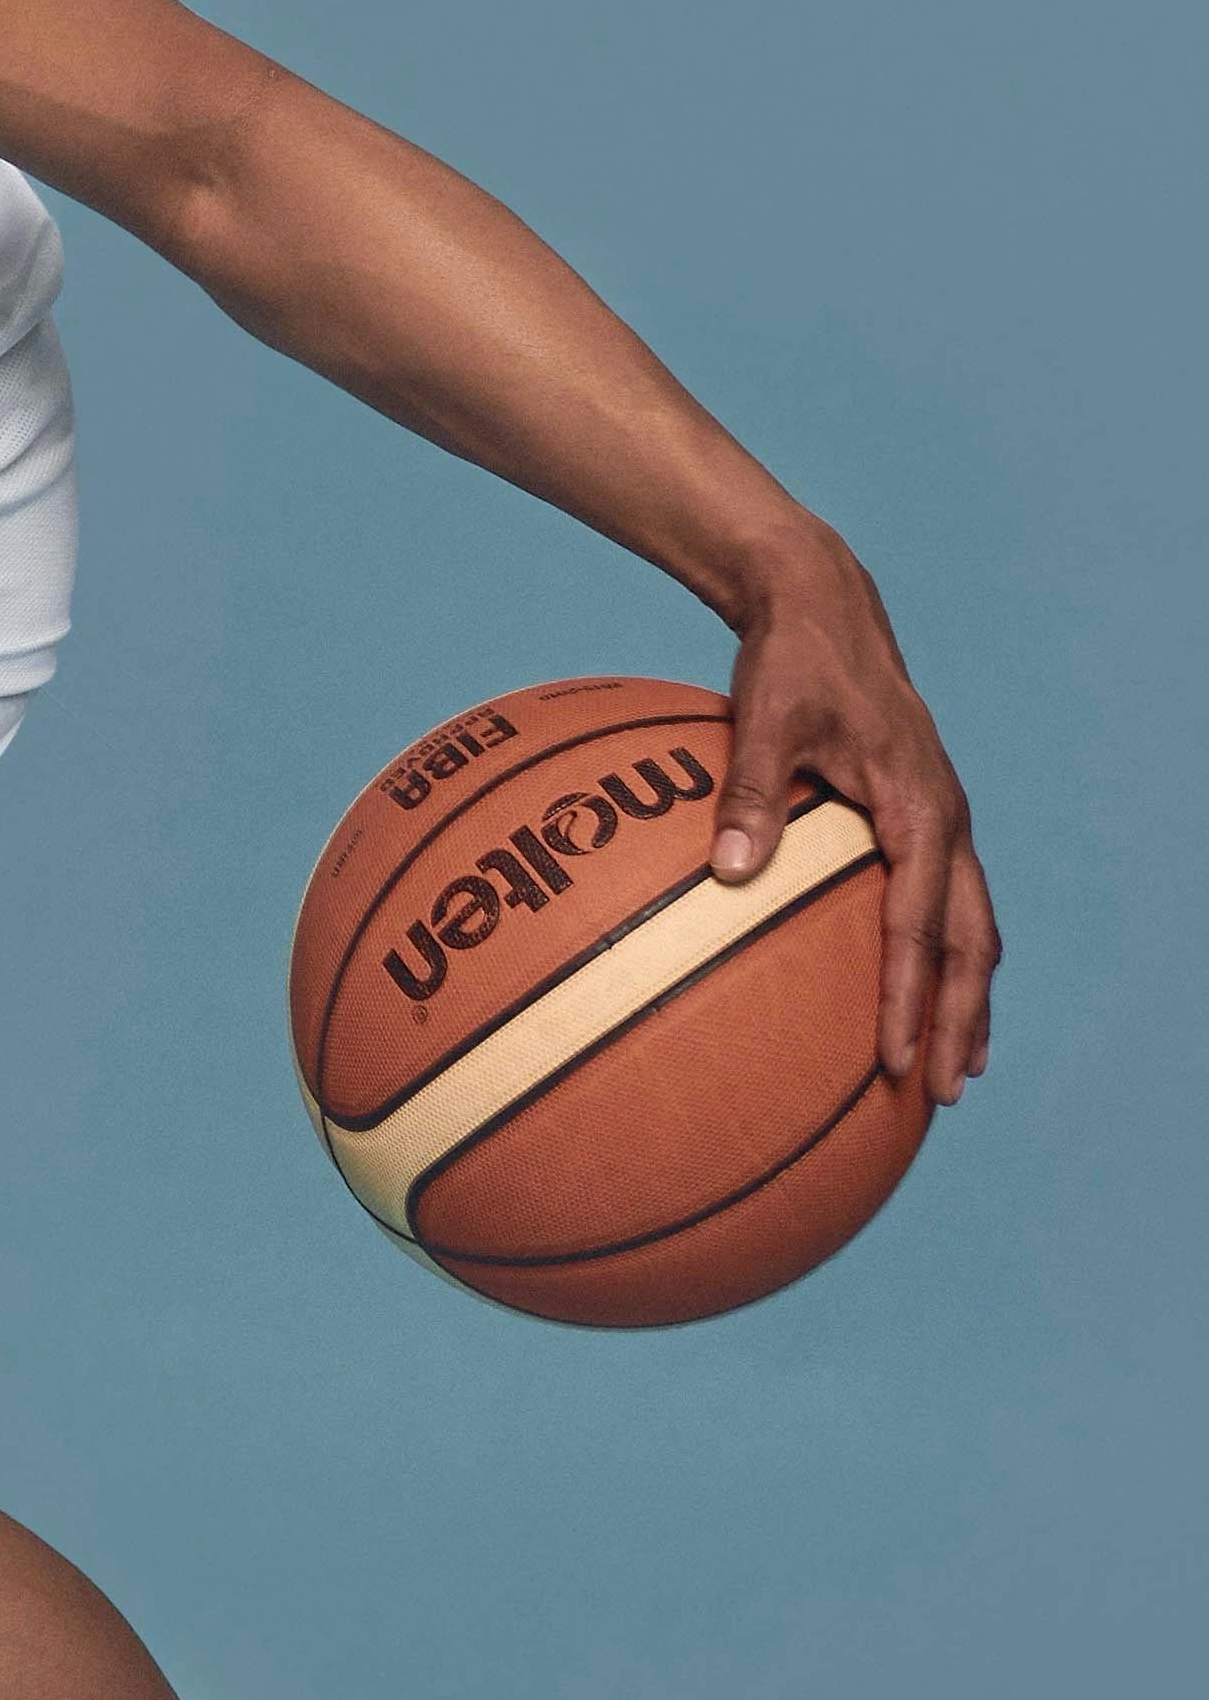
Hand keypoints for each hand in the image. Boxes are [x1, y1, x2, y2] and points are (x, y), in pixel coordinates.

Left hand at [714, 537, 998, 1105]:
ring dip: (965, 995)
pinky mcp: (924, 817)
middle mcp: (947, 821)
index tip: (898, 1062)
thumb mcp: (764, 717)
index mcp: (920, 808)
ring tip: (955, 1064)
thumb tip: (728, 871)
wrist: (824, 607)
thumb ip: (750, 791)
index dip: (910, 998)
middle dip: (959, 1019)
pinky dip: (945, 954)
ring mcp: (943, 820)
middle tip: (943, 1092)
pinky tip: (919, 991)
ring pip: (971, 927)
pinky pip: (948, 902)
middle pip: (970, 942)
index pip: (918, 925)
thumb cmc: (791, 661)